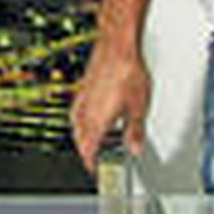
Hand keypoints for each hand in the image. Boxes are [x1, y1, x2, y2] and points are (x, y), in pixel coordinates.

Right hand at [70, 42, 149, 174]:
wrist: (117, 44)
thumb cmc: (127, 70)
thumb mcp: (138, 106)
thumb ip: (135, 130)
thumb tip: (135, 149)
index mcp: (99, 120)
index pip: (90, 147)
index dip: (91, 160)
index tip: (93, 168)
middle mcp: (87, 110)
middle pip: (80, 137)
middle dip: (84, 150)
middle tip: (90, 158)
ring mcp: (83, 96)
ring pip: (74, 122)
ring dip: (79, 135)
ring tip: (84, 140)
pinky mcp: (83, 84)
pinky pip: (75, 107)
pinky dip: (76, 117)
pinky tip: (82, 113)